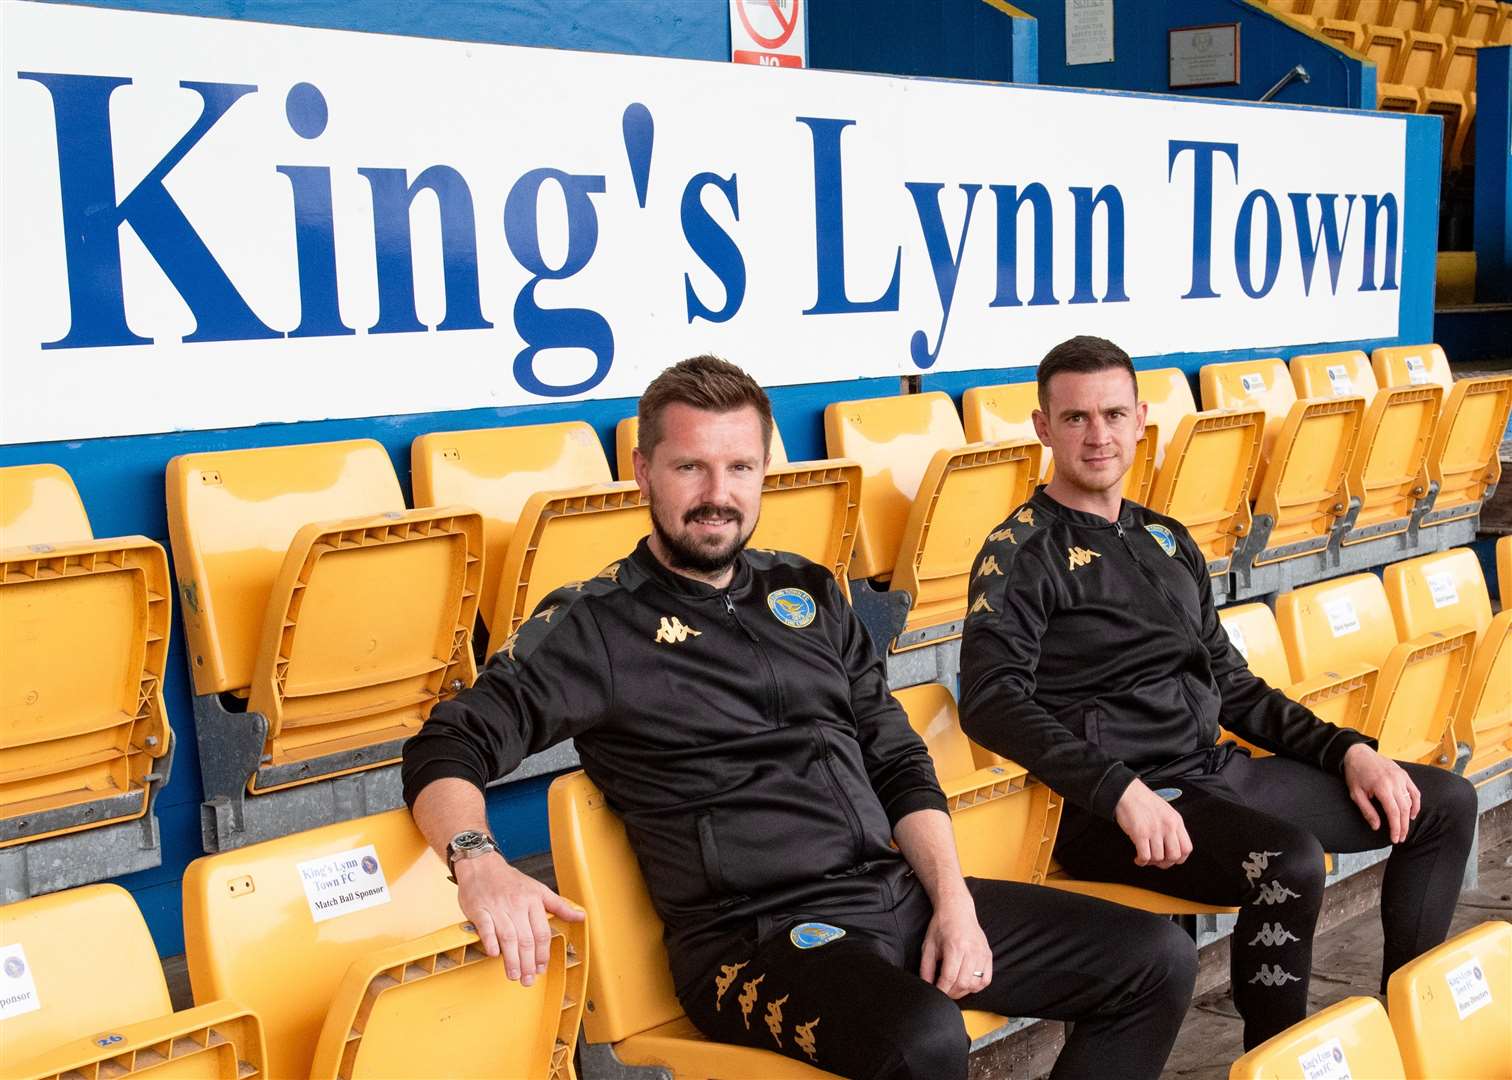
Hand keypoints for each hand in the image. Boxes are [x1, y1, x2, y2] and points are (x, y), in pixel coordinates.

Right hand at [454, 854, 584, 985]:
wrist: (481, 865)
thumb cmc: (510, 880)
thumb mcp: (539, 889)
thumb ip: (559, 906)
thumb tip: (581, 917)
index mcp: (534, 900)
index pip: (542, 932)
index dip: (543, 954)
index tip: (541, 968)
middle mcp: (517, 904)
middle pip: (526, 939)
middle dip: (528, 963)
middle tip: (528, 980)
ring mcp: (498, 907)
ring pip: (508, 937)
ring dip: (511, 959)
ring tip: (514, 975)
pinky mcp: (479, 909)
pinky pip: (486, 928)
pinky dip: (490, 942)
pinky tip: (494, 955)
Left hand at [918, 888, 991, 999]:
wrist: (957, 910)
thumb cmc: (941, 926)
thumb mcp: (928, 946)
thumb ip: (926, 968)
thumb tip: (927, 986)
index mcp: (955, 947)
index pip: (949, 978)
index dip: (941, 990)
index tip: (935, 994)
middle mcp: (971, 951)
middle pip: (963, 983)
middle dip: (951, 992)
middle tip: (943, 990)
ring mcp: (982, 953)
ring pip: (975, 984)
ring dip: (963, 991)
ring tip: (953, 987)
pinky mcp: (988, 955)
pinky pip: (986, 980)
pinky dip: (976, 986)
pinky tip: (967, 983)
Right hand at [1114, 779, 1192, 868]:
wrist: (1128, 792)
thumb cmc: (1144, 801)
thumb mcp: (1166, 811)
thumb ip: (1172, 827)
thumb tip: (1171, 846)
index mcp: (1176, 821)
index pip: (1187, 848)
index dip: (1179, 858)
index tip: (1170, 859)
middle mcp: (1168, 826)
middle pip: (1174, 856)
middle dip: (1165, 863)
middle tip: (1157, 861)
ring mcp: (1154, 830)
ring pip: (1158, 858)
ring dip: (1151, 862)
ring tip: (1145, 858)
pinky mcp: (1140, 833)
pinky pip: (1145, 856)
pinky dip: (1141, 861)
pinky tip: (1138, 858)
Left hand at [1342, 743, 1419, 843]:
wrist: (1358, 753)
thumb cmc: (1355, 773)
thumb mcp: (1355, 794)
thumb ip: (1367, 811)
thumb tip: (1377, 826)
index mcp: (1381, 787)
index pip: (1393, 812)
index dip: (1396, 828)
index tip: (1395, 839)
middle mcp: (1394, 782)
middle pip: (1404, 809)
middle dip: (1403, 826)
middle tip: (1401, 838)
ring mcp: (1401, 777)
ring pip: (1410, 801)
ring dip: (1409, 817)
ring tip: (1405, 828)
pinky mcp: (1404, 774)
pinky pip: (1415, 791)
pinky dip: (1416, 803)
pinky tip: (1412, 813)